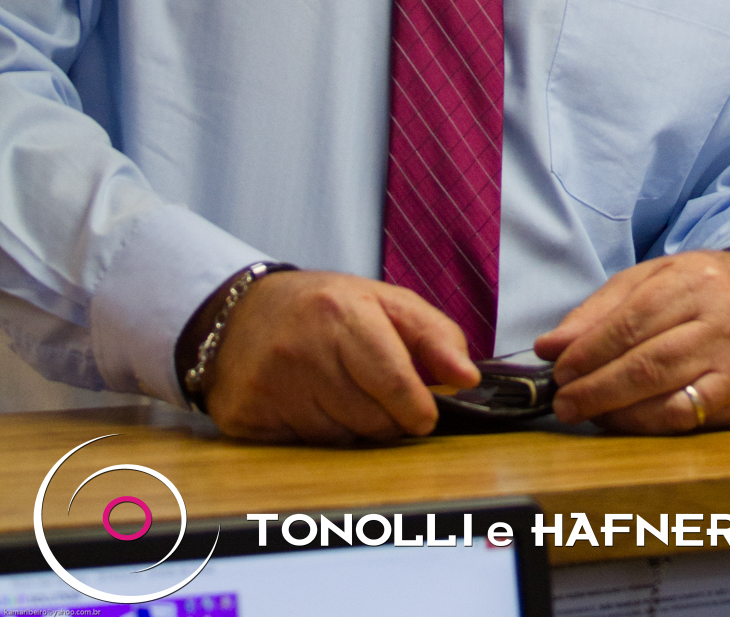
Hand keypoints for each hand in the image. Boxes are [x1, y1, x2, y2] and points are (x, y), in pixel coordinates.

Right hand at [198, 271, 479, 443]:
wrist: (239, 315)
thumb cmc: (325, 309)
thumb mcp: (384, 302)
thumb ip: (434, 335)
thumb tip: (468, 378)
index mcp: (341, 313)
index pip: (392, 381)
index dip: (417, 407)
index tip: (424, 415)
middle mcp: (303, 350)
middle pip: (370, 419)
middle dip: (388, 418)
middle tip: (380, 397)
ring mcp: (270, 386)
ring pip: (340, 439)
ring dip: (354, 428)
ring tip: (342, 392)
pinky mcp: (246, 417)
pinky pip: (304, 449)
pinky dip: (318, 436)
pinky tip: (309, 405)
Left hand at [534, 250, 729, 434]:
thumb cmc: (707, 290)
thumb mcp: (656, 279)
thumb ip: (602, 309)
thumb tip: (551, 346)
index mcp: (695, 280)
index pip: (632, 320)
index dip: (590, 349)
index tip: (559, 368)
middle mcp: (721, 320)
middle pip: (647, 361)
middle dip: (596, 385)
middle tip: (563, 401)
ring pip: (666, 393)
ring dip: (616, 410)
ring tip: (585, 413)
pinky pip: (687, 417)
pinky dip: (647, 423)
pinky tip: (622, 421)